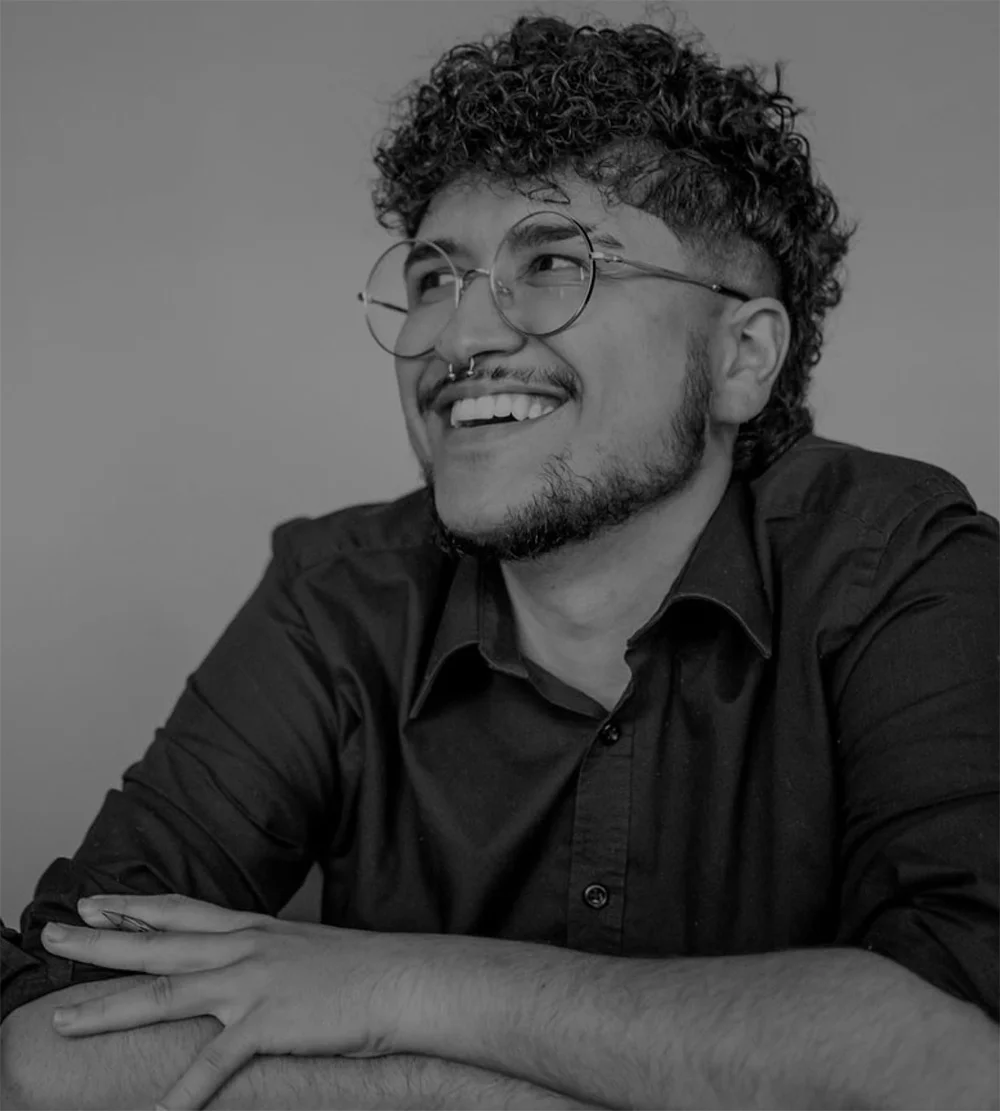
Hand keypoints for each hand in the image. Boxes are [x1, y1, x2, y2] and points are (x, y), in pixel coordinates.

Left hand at [40, 894, 424, 1109]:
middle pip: (157, 944)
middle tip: (53, 932)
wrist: (401, 980)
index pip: (181, 911)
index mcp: (253, 930)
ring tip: (63, 1020)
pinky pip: (213, 1065)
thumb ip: (265, 953)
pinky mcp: (268, 1023)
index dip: (135, 907)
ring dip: (108, 1008)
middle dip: (100, 941)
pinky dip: (181, 1095)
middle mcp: (244, 949)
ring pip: (165, 994)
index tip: (96, 902)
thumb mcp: (303, 948)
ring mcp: (253, 985)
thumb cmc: (359, 969)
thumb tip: (242, 964)